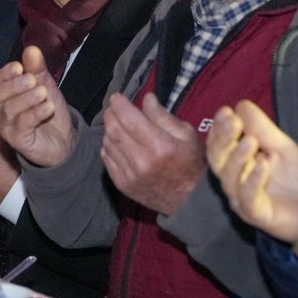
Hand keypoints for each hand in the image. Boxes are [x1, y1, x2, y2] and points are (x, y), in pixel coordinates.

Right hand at [0, 46, 75, 167]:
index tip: (19, 66)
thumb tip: (32, 48)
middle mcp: (0, 110)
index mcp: (4, 94)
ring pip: (10, 109)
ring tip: (43, 93)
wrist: (63, 140)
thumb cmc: (48, 111)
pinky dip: (35, 113)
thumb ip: (37, 69)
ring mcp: (7, 126)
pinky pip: (22, 125)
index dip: (7, 72)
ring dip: (27, 98)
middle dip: (15, 85)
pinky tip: (48, 107)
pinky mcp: (17, 140)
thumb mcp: (45, 85)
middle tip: (32, 79)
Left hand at [100, 92, 201, 215]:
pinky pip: (107, 159)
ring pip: (108, 143)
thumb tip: (146, 99)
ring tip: (116, 123)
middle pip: (114, 130)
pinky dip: (108, 146)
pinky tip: (116, 141)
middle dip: (111, 114)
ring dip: (109, 129)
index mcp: (159, 146)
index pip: (130, 119)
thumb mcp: (186, 135)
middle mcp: (141, 161)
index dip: (119, 105)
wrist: (188, 200)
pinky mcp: (123, 185)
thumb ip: (163, 116)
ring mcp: (130, 175)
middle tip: (113, 107)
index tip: (116, 97)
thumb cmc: (190, 163)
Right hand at [207, 101, 297, 264]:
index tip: (226, 111)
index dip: (219, 128)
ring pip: (230, 179)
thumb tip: (240, 105)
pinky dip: (253, 181)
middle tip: (233, 122)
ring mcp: (242, 200)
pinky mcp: (257, 215)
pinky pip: (249, 198)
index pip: (219, 144)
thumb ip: (263, 129)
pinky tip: (262, 165)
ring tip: (250, 140)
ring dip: (238, 158)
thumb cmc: (296, 179)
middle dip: (224, 139)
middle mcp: (233, 182)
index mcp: (236, 164)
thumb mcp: (282, 147)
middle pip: (219, 160)